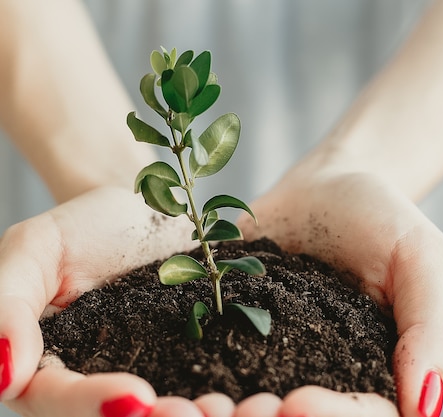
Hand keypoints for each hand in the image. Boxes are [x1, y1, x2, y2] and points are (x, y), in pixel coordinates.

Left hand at [0, 172, 442, 416]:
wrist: (324, 185)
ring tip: (192, 407)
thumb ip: (435, 329)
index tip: (295, 404)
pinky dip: (190, 387)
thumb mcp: (423, 259)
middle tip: (231, 414)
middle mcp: (328, 382)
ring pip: (254, 410)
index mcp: (380, 377)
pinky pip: (214, 376)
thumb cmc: (382, 217)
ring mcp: (278, 367)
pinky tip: (165, 387)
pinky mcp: (235, 344)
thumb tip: (428, 405)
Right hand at [0, 186, 224, 416]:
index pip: (56, 399)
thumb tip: (5, 376)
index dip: (91, 404)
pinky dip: (222, 400)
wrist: (145, 209)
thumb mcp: (35, 248)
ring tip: (228, 412)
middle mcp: (94, 379)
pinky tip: (251, 400)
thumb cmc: (85, 225)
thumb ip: (8, 305)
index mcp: (45, 365)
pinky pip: (200, 387)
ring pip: (160, 412)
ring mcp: (146, 372)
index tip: (138, 398)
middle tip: (200, 416)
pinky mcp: (186, 362)